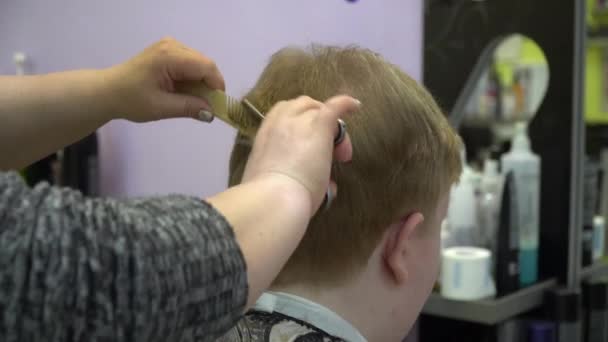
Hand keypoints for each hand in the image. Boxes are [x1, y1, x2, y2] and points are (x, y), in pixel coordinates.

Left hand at [104, 37, 223, 121]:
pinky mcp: (169, 50)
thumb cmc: (131, 100)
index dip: (217, 86)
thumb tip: (211, 113)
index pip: (206, 67)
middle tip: (204, 106)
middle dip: (209, 85)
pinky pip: (191, 63)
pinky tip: (182, 91)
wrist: (108, 91)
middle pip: (205, 64)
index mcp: (169, 57)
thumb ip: (189, 108)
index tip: (217, 106)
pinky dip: (192, 78)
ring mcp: (170, 46)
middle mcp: (173, 45)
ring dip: (201, 83)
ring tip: (190, 100)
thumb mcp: (161, 108)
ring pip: (200, 64)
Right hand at [241, 95, 359, 214]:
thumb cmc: (271, 199)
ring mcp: (298, 122)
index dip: (299, 125)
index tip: (308, 145)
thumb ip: (297, 180)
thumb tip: (329, 188)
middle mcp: (279, 123)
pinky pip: (334, 105)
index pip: (282, 116)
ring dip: (328, 123)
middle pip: (300, 108)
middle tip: (327, 151)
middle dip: (314, 122)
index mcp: (264, 137)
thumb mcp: (274, 183)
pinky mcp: (318, 125)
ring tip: (339, 149)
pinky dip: (346, 104)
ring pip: (316, 109)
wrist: (275, 199)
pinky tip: (356, 106)